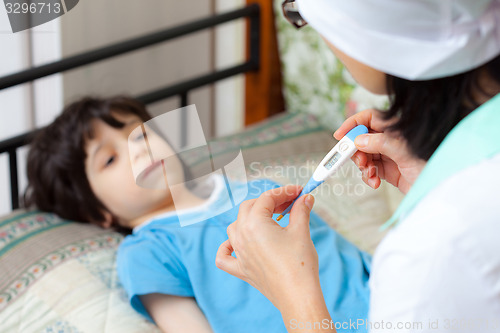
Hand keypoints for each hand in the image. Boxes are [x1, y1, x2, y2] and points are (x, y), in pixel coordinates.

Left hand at [215, 186, 324, 311]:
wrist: (297, 296)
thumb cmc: (299, 264)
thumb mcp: (301, 231)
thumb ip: (301, 210)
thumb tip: (306, 198)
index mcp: (254, 223)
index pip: (267, 198)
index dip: (284, 192)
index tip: (299, 192)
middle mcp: (241, 236)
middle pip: (250, 207)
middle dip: (269, 202)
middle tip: (290, 204)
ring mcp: (239, 253)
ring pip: (235, 226)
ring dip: (251, 218)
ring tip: (271, 220)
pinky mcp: (241, 269)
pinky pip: (225, 256)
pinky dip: (227, 247)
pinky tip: (235, 244)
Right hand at [334, 109, 425, 193]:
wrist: (439, 188)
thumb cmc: (430, 165)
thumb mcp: (404, 151)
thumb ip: (380, 143)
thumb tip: (358, 140)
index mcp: (394, 128)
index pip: (368, 118)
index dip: (352, 124)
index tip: (339, 135)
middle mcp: (389, 139)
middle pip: (362, 139)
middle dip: (356, 151)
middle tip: (358, 161)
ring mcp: (387, 155)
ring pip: (364, 156)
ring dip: (363, 167)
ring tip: (371, 174)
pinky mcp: (387, 170)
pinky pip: (369, 170)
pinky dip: (368, 176)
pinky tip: (375, 181)